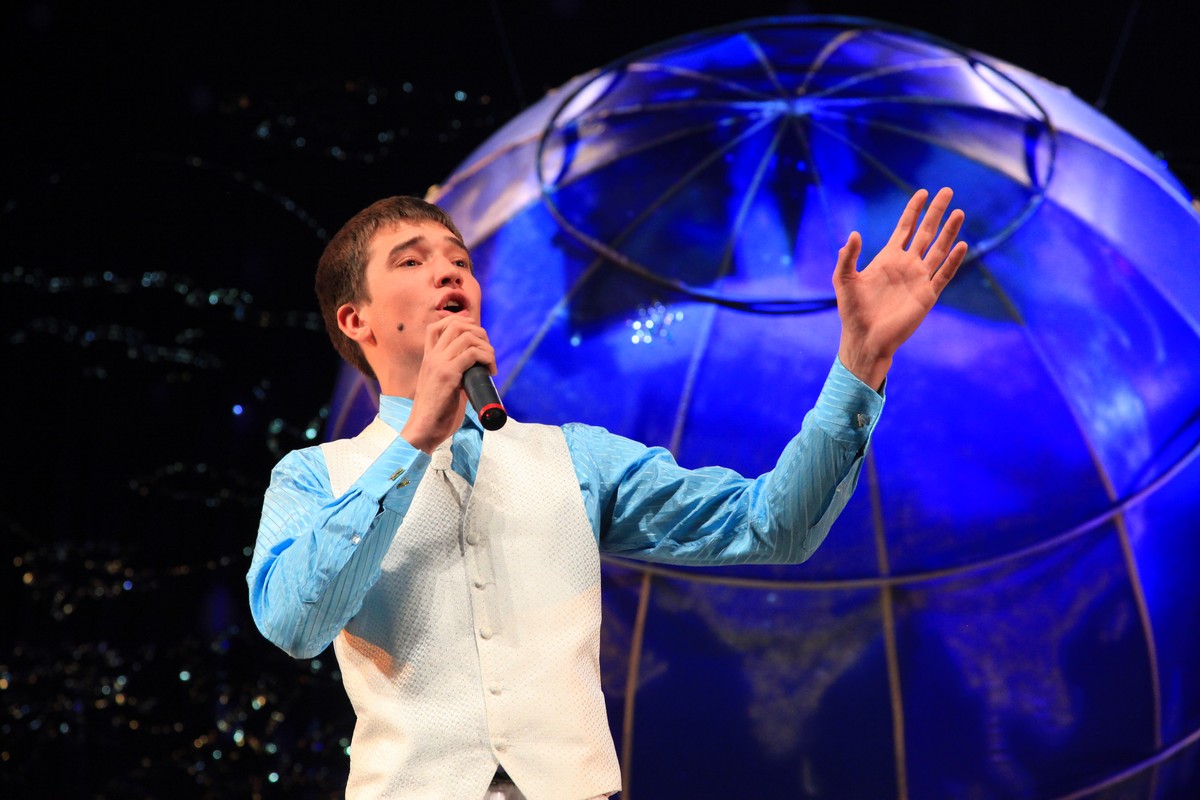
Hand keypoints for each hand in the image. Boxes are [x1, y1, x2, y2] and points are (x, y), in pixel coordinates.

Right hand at [401, 317, 495, 453]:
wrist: (423, 429)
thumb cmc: (436, 413)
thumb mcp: (442, 386)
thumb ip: (454, 374)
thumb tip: (475, 370)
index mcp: (428, 359)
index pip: (437, 326)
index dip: (459, 322)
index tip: (476, 335)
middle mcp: (432, 357)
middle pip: (456, 325)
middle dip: (478, 332)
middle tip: (488, 352)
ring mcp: (439, 364)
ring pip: (467, 337)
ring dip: (486, 347)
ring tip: (491, 363)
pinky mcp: (448, 375)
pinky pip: (472, 354)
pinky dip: (486, 358)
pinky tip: (490, 371)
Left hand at [833, 187, 966, 389]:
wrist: (865, 339)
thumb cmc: (853, 312)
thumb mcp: (844, 280)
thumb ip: (848, 257)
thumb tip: (854, 234)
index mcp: (888, 258)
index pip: (904, 228)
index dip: (913, 210)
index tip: (922, 192)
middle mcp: (907, 265)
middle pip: (926, 232)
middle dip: (936, 212)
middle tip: (947, 191)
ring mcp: (919, 279)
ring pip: (939, 249)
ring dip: (949, 231)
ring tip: (959, 212)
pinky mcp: (927, 295)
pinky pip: (944, 274)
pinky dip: (953, 260)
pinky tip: (961, 245)